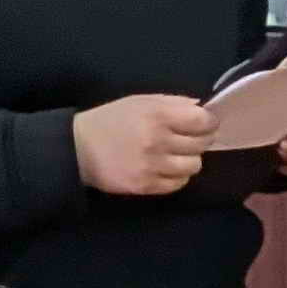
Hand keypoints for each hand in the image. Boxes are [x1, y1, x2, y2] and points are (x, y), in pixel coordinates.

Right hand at [75, 94, 220, 197]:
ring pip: (194, 166)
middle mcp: (158, 140)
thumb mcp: (141, 102)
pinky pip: (179, 183)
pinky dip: (177, 176)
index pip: (203, 121)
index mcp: (158, 115)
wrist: (76, 148)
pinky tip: (165, 168)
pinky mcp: (145, 185)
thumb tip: (202, 108)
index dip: (209, 122)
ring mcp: (152, 165)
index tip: (204, 124)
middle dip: (200, 140)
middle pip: (202, 144)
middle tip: (188, 138)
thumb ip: (174, 102)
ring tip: (175, 154)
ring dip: (189, 159)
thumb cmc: (111, 120)